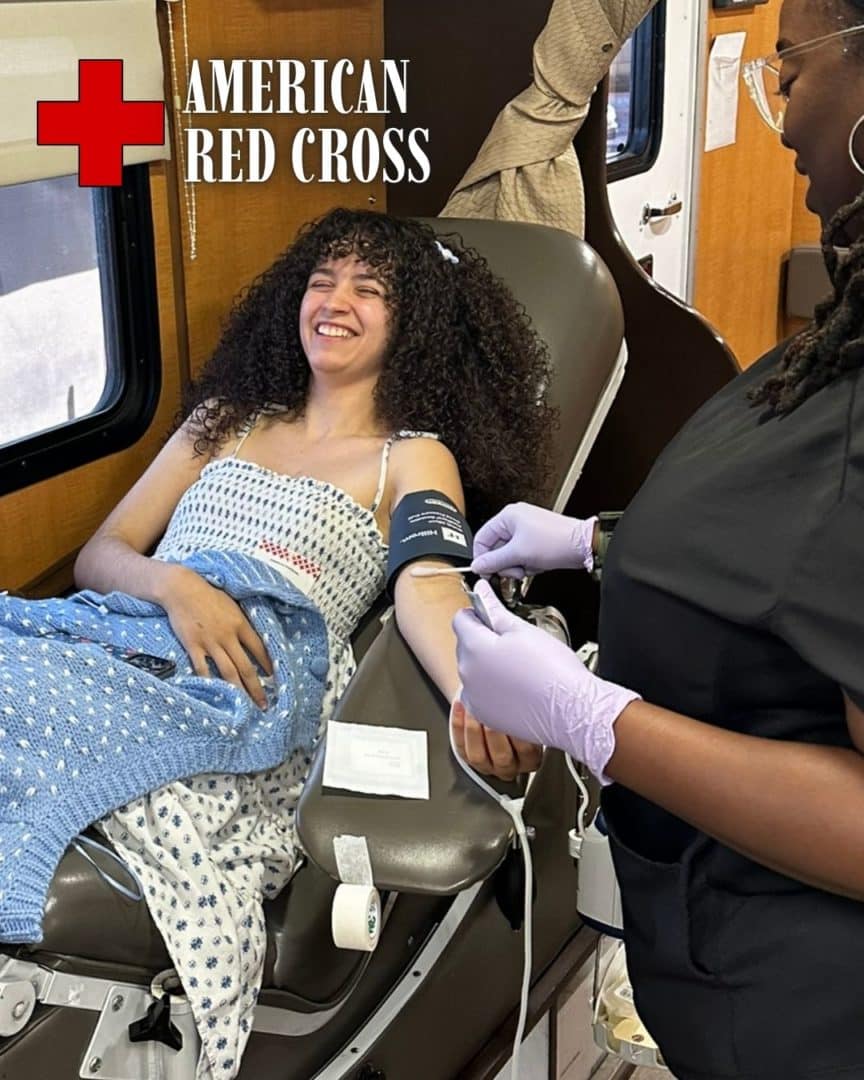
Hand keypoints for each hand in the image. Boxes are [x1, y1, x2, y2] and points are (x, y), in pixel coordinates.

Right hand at [161, 566, 272, 707]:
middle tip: (264, 704)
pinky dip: (208, 682)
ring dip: (238, 691)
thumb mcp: (233, 604)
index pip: (260, 649)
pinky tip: (215, 695)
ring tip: (244, 706)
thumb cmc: (208, 594)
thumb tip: (254, 636)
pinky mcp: (193, 646)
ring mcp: (211, 643)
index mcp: (241, 624)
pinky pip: (202, 669)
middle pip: (246, 667)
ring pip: (228, 672)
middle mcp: (228, 636)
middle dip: (256, 688)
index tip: (276, 679)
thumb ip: (242, 621)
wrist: (182, 589)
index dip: (269, 666)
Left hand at [450, 698, 542, 780]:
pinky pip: (460, 745)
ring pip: (478, 756)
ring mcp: (486, 765)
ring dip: (474, 730)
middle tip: (492, 711)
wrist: (495, 707)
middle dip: (495, 733)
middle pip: (502, 757)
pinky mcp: (467, 757)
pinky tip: (461, 705)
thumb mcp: (528, 715)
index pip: (527, 751)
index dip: (520, 733)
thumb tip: (527, 697)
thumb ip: (529, 712)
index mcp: (530, 759)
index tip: (514, 712)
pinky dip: (458, 724)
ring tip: (474, 707)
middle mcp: (509, 766)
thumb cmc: (516, 710)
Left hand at [452, 580, 639, 783]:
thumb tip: (481, 591)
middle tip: (513, 643)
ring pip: (472, 670)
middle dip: (482, 639)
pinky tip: (514, 686)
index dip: (477, 614)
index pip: (460, 620)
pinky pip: (478, 693)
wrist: (571, 710)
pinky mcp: (484, 714)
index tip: (491, 616)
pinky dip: (490, 687)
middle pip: (465, 645)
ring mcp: (473, 696)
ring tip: (518, 667)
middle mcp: (467, 673)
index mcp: (475, 647)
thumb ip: (494, 609)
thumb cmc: (553, 670)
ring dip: (486, 665)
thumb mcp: (523, 629)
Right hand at [471, 502, 596, 578]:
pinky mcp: (536, 540)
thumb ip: (493, 561)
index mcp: (508, 516)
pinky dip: (527, 564)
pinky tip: (536, 565)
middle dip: (505, 563)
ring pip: (509, 554)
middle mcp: (516, 520)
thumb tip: (477, 565)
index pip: (482, 538)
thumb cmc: (556, 542)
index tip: (486, 572)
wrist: (583, 545)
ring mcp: (526, 530)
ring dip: (517, 565)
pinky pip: (522, 555)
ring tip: (529, 567)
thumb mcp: (518, 554)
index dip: (482, 557)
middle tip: (514, 571)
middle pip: (496, 548)